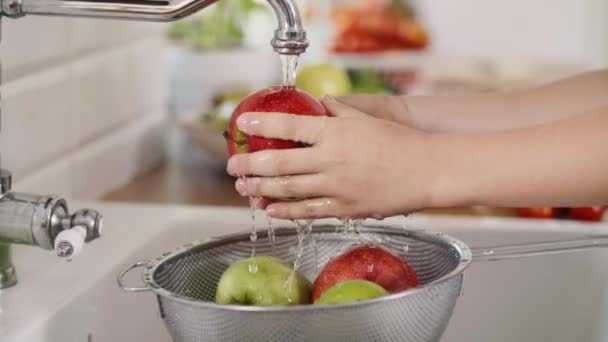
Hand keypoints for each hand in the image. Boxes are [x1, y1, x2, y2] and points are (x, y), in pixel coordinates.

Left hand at [226, 97, 438, 219]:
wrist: (426, 171)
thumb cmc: (399, 141)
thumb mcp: (366, 118)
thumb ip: (338, 111)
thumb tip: (318, 104)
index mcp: (333, 133)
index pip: (287, 127)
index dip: (260, 125)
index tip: (242, 125)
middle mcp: (329, 160)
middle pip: (278, 165)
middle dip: (249, 166)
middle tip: (232, 166)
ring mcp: (335, 188)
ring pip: (287, 191)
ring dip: (260, 190)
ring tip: (243, 189)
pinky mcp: (344, 209)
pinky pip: (307, 212)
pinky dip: (285, 211)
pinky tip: (270, 210)